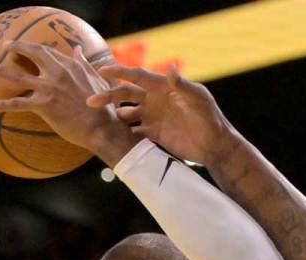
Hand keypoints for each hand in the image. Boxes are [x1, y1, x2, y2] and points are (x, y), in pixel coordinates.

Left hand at [0, 42, 135, 165]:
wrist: (103, 129)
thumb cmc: (104, 108)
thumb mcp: (97, 81)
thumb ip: (84, 64)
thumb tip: (77, 49)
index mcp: (72, 67)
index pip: (49, 51)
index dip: (35, 47)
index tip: (27, 46)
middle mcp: (59, 74)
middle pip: (33, 54)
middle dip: (17, 47)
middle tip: (5, 46)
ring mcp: (50, 89)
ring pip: (18, 77)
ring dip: (0, 70)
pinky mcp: (45, 106)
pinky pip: (19, 104)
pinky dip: (4, 105)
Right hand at [86, 64, 230, 165]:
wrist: (214, 145)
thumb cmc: (210, 118)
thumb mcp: (198, 99)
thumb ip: (183, 85)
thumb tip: (171, 69)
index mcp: (162, 87)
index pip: (137, 75)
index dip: (119, 72)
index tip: (101, 70)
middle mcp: (154, 100)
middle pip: (125, 94)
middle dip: (108, 96)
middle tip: (91, 102)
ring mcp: (152, 117)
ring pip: (125, 113)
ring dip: (111, 116)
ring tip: (96, 120)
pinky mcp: (152, 134)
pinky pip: (132, 132)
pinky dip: (121, 134)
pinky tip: (109, 137)